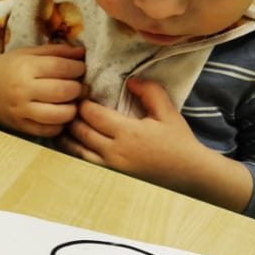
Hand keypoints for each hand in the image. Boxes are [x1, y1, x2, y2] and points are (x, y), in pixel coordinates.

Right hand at [0, 44, 85, 136]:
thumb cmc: (6, 68)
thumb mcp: (27, 53)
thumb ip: (56, 51)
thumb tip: (83, 53)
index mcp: (25, 67)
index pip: (63, 68)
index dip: (78, 68)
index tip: (80, 69)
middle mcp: (23, 90)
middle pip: (64, 91)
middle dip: (78, 89)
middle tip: (78, 87)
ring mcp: (20, 111)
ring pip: (59, 115)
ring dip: (72, 109)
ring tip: (71, 103)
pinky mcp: (19, 126)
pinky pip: (47, 130)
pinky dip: (59, 125)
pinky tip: (59, 116)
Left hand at [61, 76, 226, 197]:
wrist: (187, 172)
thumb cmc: (178, 141)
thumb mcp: (168, 112)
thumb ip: (150, 92)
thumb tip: (130, 80)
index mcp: (128, 132)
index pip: (93, 114)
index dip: (83, 103)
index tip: (83, 94)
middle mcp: (115, 150)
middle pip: (81, 130)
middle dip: (72, 116)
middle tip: (70, 104)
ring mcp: (110, 165)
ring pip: (77, 148)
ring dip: (68, 134)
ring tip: (66, 120)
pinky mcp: (110, 174)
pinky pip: (83, 161)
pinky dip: (73, 149)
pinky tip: (71, 140)